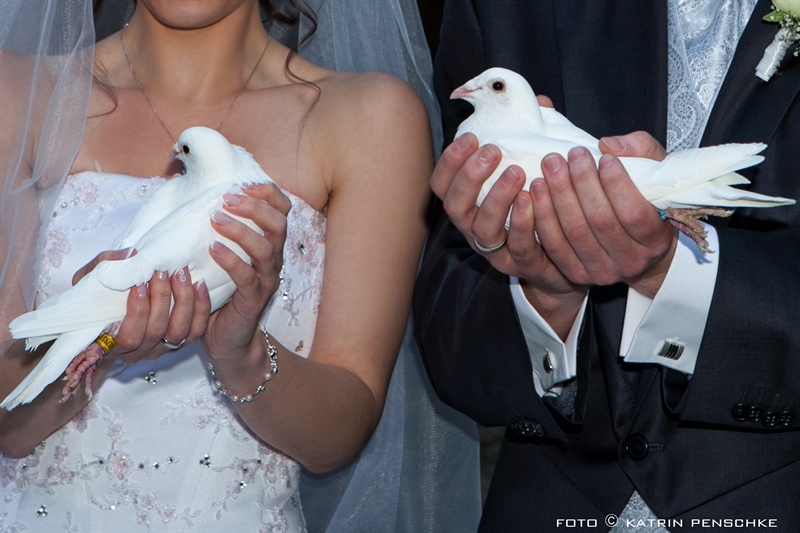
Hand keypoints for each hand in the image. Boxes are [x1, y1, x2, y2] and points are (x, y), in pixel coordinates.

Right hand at [72, 249, 210, 363]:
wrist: (109, 311)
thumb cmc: (93, 298)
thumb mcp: (88, 280)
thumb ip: (104, 266)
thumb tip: (131, 254)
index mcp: (112, 343)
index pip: (128, 337)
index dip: (137, 311)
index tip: (139, 283)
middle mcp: (138, 352)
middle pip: (156, 331)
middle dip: (161, 298)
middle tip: (162, 271)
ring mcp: (160, 349)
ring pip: (178, 332)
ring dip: (182, 300)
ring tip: (180, 274)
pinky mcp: (181, 342)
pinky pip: (196, 330)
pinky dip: (201, 308)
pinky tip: (200, 285)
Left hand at [203, 182, 290, 359]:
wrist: (228, 340)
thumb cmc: (219, 292)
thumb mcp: (219, 256)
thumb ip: (212, 228)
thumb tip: (185, 191)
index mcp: (268, 243)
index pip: (281, 210)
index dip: (268, 193)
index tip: (244, 183)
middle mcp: (273, 259)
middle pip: (279, 224)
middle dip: (254, 207)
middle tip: (226, 199)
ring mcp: (266, 280)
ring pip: (266, 249)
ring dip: (241, 230)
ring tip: (216, 219)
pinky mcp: (254, 300)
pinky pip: (247, 277)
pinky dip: (231, 260)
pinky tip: (213, 249)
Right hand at [431, 95, 588, 336]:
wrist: (569, 253)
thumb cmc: (546, 203)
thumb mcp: (536, 167)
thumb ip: (536, 136)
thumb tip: (540, 102)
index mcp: (470, 202)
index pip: (442, 184)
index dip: (450, 161)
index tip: (470, 137)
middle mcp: (475, 226)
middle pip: (454, 206)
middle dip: (469, 176)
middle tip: (493, 152)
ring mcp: (496, 249)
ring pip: (482, 229)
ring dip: (495, 198)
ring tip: (516, 172)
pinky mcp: (522, 264)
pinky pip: (517, 246)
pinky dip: (522, 222)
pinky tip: (531, 199)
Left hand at [531, 131, 676, 297]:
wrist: (632, 249)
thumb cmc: (644, 204)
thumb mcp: (656, 176)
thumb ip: (642, 153)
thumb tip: (610, 145)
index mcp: (655, 240)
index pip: (634, 213)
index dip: (617, 184)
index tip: (604, 158)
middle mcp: (630, 261)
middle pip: (600, 221)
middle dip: (582, 183)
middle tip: (572, 155)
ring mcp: (601, 271)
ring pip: (574, 232)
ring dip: (558, 196)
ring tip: (551, 165)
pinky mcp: (576, 273)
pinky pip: (554, 245)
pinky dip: (542, 217)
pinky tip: (536, 191)